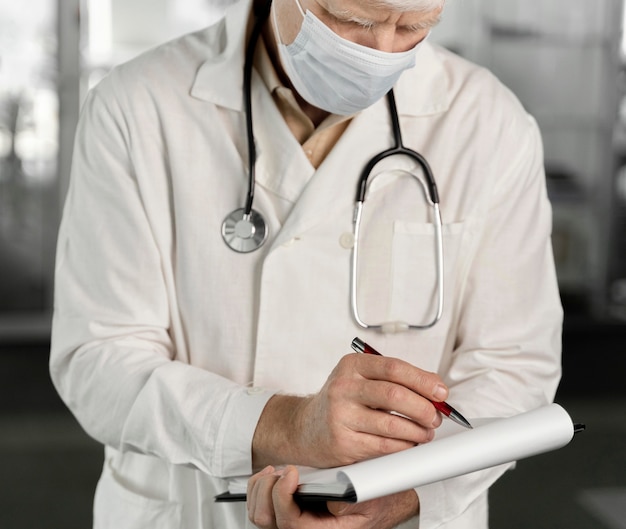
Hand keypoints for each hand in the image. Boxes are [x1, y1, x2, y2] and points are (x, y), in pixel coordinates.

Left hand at [247, 465, 419, 528]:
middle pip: (266, 519)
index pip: (290, 523)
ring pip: (260, 514)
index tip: (291, 472)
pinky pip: (262, 506)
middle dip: (268, 490)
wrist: (380, 499)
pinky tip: (273, 475)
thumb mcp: (370, 500)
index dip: (282, 496)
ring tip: (275, 472)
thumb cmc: (376, 501)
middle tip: (283, 471)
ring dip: (261, 488)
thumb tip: (331, 502)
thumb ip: (351, 502)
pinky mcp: (289, 512)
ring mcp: (295, 521)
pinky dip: (260, 487)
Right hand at [253, 353, 447, 468]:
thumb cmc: (341, 402)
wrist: (304, 428)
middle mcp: (343, 387)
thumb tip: (436, 388)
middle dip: (423, 408)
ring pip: (391, 424)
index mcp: (352, 365)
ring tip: (425, 433)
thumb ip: (395, 380)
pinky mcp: (342, 443)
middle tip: (435, 418)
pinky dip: (403, 446)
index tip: (441, 393)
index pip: (394, 368)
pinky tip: (408, 444)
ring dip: (417, 431)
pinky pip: (383, 446)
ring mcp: (340, 415)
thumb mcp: (361, 380)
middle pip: (394, 395)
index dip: (423, 380)